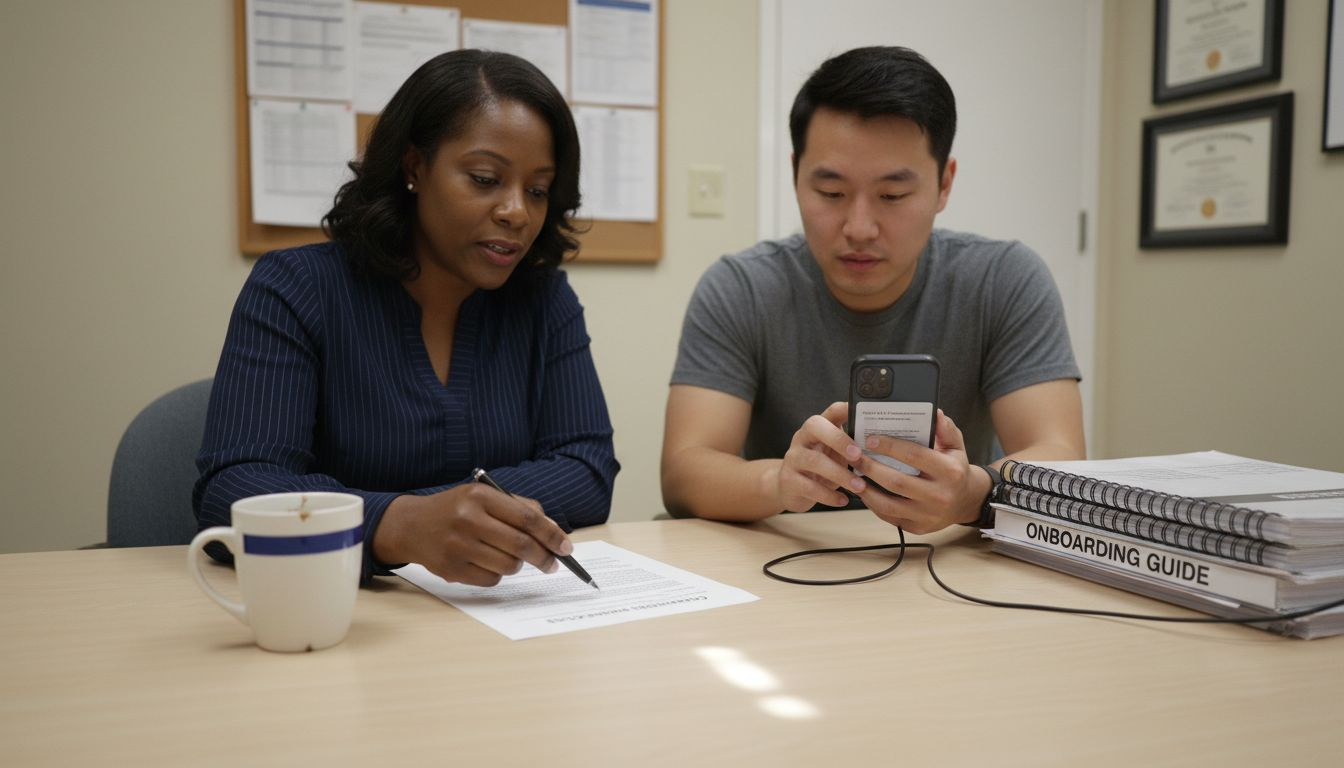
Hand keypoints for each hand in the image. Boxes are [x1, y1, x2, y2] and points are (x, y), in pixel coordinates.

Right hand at [373, 484, 571, 585]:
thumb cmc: (457, 509)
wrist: (412, 525)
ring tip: (508, 556)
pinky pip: (491, 579)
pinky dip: (497, 574)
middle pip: (521, 545)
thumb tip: (554, 531)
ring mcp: (458, 546)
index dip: (551, 534)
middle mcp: (468, 519)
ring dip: (517, 565)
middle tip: (552, 563)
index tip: (566, 547)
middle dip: (544, 557)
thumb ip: (519, 508)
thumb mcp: (484, 496)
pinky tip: (486, 562)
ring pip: (508, 565)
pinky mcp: (451, 569)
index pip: (527, 517)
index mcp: (480, 496)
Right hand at [774, 401, 866, 511]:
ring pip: (814, 461)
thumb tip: (885, 445)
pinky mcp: (788, 480)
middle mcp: (802, 437)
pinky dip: (829, 495)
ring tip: (859, 486)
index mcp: (818, 427)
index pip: (832, 411)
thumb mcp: (836, 453)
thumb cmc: (822, 466)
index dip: (847, 409)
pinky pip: (809, 487)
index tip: (865, 414)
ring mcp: (793, 457)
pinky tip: (843, 500)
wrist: (790, 488)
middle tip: (858, 455)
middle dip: (839, 440)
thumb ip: (852, 445)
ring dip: (840, 474)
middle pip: (816, 427)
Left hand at [854, 409, 988, 532]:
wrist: (966, 502)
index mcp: (950, 472)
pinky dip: (872, 503)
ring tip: (853, 473)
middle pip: (896, 481)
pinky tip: (863, 489)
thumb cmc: (955, 469)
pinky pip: (888, 516)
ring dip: (865, 488)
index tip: (870, 438)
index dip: (889, 446)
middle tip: (854, 455)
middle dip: (870, 467)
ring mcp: (928, 515)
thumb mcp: (956, 446)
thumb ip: (945, 429)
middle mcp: (940, 496)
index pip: (914, 456)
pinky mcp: (917, 527)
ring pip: (887, 503)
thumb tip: (935, 413)